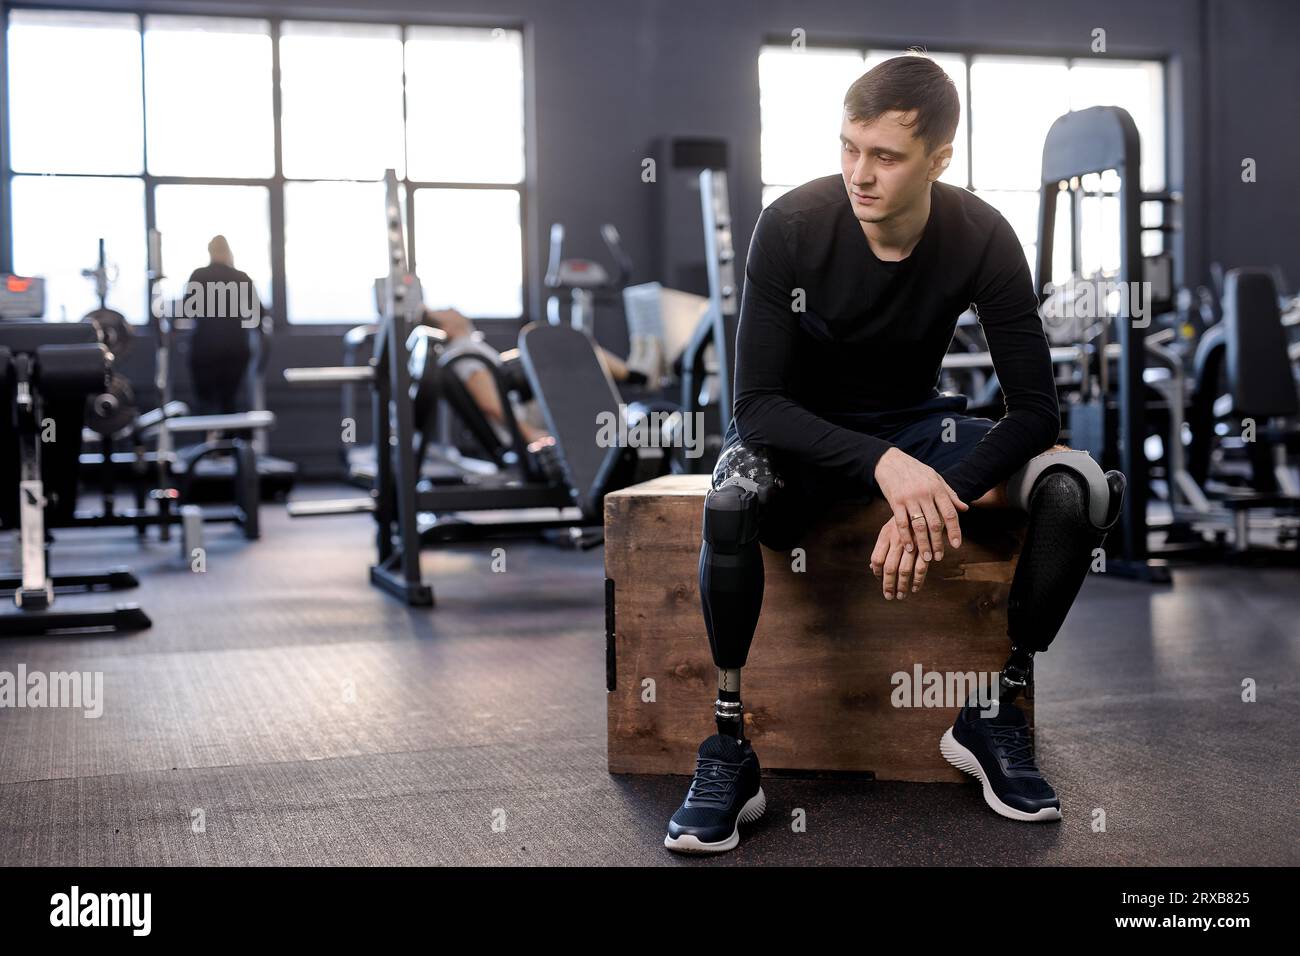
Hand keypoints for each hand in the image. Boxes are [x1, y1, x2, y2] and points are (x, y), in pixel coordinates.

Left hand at [870, 519, 926, 599]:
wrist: (926, 503)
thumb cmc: (906, 519)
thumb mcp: (891, 528)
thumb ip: (882, 548)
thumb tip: (873, 567)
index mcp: (886, 534)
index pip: (877, 558)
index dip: (877, 573)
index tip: (879, 580)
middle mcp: (897, 539)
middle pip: (889, 567)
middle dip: (888, 585)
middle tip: (889, 596)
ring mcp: (912, 544)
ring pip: (904, 570)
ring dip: (902, 586)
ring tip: (900, 596)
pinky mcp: (926, 547)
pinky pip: (921, 568)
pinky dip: (917, 580)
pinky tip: (915, 588)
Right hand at [872, 447, 967, 561]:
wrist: (891, 461)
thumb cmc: (916, 471)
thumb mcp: (936, 478)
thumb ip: (950, 494)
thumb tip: (965, 508)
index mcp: (938, 488)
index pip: (950, 513)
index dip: (954, 530)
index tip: (956, 545)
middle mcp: (925, 494)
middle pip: (934, 523)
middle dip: (938, 542)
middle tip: (940, 557)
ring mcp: (909, 498)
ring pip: (919, 526)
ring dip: (923, 544)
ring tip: (927, 557)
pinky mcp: (895, 501)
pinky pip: (901, 523)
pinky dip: (906, 537)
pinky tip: (909, 548)